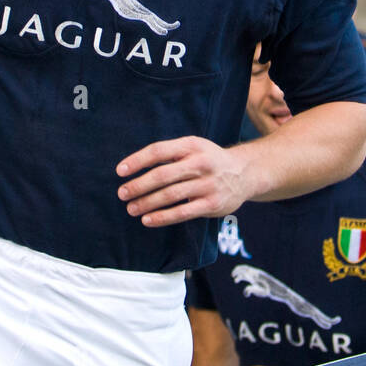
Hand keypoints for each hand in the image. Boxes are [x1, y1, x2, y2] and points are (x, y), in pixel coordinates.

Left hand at [117, 136, 257, 227]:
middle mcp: (200, 163)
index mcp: (191, 145)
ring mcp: (207, 184)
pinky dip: (162, 217)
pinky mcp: (211, 204)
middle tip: (122, 194)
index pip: (158, 151)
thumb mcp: (194, 147)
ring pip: (169, 196)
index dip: (137, 161)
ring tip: (132, 208)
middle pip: (162, 175)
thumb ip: (170, 153)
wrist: (245, 173)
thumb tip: (135, 167)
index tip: (120, 171)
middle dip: (138, 186)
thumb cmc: (209, 160)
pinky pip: (182, 213)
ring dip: (146, 203)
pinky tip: (148, 220)